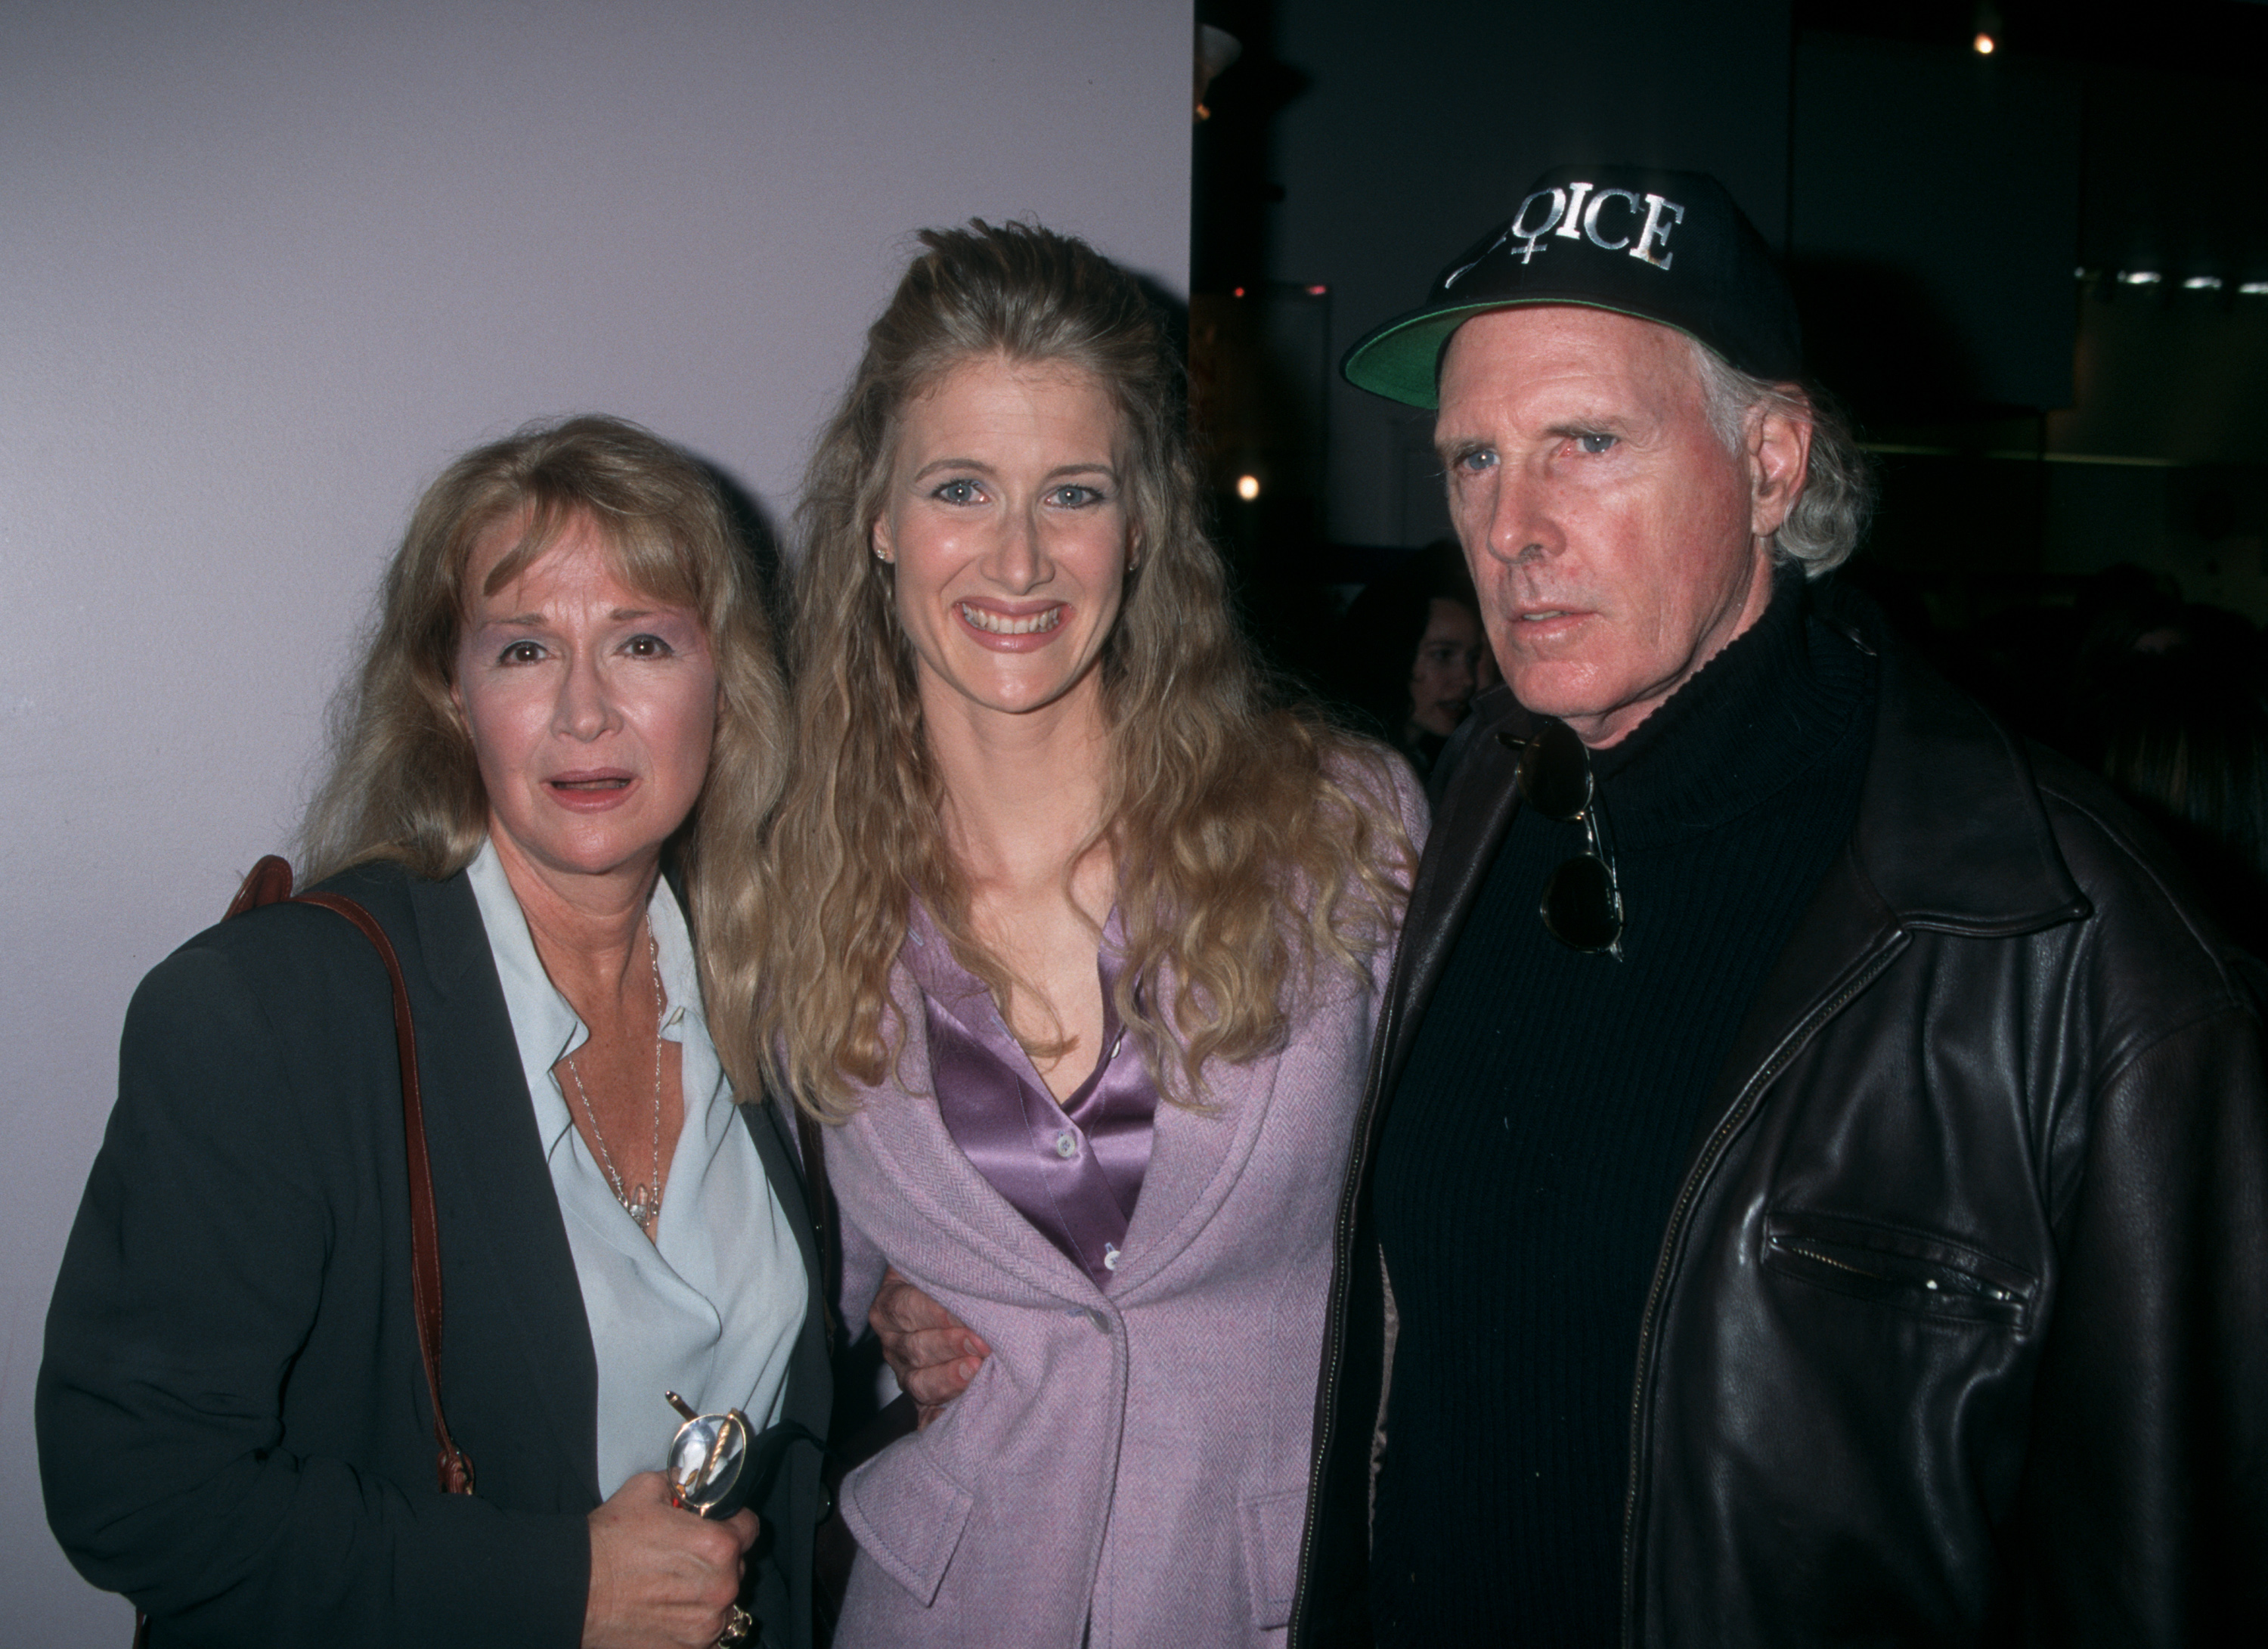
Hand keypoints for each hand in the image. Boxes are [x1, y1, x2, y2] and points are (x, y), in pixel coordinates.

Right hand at [583, 1471, 758, 1648]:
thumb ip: (682, 1481)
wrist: (574, 1590)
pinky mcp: (689, 1647)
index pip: (749, 1528)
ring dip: (706, 1591)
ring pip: (723, 1600)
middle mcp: (721, 1587)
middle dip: (717, 1558)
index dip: (731, 1522)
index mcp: (719, 1546)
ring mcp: (707, 1623)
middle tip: (685, 1554)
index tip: (716, 1525)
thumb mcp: (647, 1488)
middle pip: (736, 1566)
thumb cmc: (608, 1542)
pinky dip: (691, 1619)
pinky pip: (705, 1630)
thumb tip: (695, 1480)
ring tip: (671, 1583)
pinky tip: (666, 1607)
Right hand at [871, 1266, 988, 1428]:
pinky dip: (936, 1420)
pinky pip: (923, 1415)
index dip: (938, 1315)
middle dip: (949, 1348)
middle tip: (982, 1347)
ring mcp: (903, 1371)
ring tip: (975, 1373)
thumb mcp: (943, 1263)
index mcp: (890, 1302)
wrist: (949, 1299)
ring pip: (918, 1383)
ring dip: (948, 1380)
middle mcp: (892, 1340)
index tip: (967, 1319)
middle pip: (913, 1348)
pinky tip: (951, 1419)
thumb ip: (952, 1269)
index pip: (905, 1307)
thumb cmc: (951, 1277)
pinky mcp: (919, 1398)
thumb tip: (976, 1272)